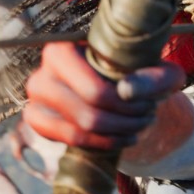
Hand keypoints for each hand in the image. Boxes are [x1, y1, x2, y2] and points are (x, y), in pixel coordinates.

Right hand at [23, 42, 185, 149]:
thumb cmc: (138, 70)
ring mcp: (36, 99)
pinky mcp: (37, 119)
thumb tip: (128, 91)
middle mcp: (42, 73)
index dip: (127, 107)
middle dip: (124, 122)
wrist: (119, 78)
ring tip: (137, 127)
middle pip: (86, 115)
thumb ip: (153, 77)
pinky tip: (121, 138)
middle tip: (148, 117)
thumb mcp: (158, 70)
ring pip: (77, 131)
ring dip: (114, 135)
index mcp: (62, 50)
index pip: (94, 92)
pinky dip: (99, 143)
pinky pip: (69, 141)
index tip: (151, 104)